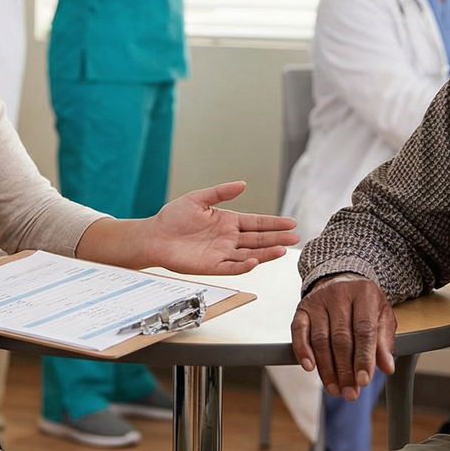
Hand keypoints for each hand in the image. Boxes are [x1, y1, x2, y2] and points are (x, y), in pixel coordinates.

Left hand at [140, 181, 299, 273]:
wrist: (154, 236)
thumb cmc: (173, 217)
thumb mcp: (198, 198)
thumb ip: (221, 192)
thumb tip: (243, 183)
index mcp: (228, 222)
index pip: (256, 223)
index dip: (274, 223)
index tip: (291, 223)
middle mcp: (228, 239)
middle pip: (258, 239)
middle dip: (277, 238)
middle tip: (295, 237)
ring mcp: (221, 253)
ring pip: (250, 254)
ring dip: (266, 253)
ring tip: (283, 250)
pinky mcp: (211, 266)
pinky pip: (231, 267)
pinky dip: (243, 265)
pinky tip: (255, 260)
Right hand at [290, 274, 395, 400]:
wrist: (341, 278)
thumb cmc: (364, 303)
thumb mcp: (382, 316)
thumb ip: (384, 341)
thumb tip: (387, 367)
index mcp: (364, 294)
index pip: (364, 330)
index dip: (364, 358)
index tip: (364, 381)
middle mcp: (339, 295)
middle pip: (341, 338)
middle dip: (345, 370)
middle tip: (350, 392)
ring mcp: (318, 300)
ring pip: (320, 339)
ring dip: (326, 368)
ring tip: (334, 388)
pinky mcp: (302, 308)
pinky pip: (299, 331)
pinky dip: (302, 350)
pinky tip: (309, 367)